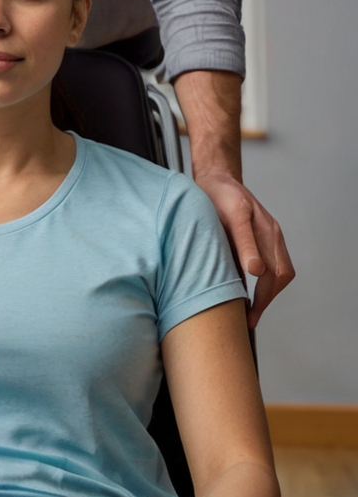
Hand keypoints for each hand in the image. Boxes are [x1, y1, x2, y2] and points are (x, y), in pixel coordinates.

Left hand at [195, 169, 294, 327]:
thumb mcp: (229, 216)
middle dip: (267, 299)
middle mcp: (272, 233)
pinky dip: (262, 280)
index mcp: (266, 230)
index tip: (250, 315)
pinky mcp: (262, 235)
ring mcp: (269, 234)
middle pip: (281, 275)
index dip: (263, 299)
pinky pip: (270, 262)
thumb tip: (257, 272)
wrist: (215, 178)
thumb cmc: (218, 195)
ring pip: (278, 270)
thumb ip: (243, 242)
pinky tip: (246, 289)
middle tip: (249, 319)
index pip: (274, 274)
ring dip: (266, 291)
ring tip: (249, 310)